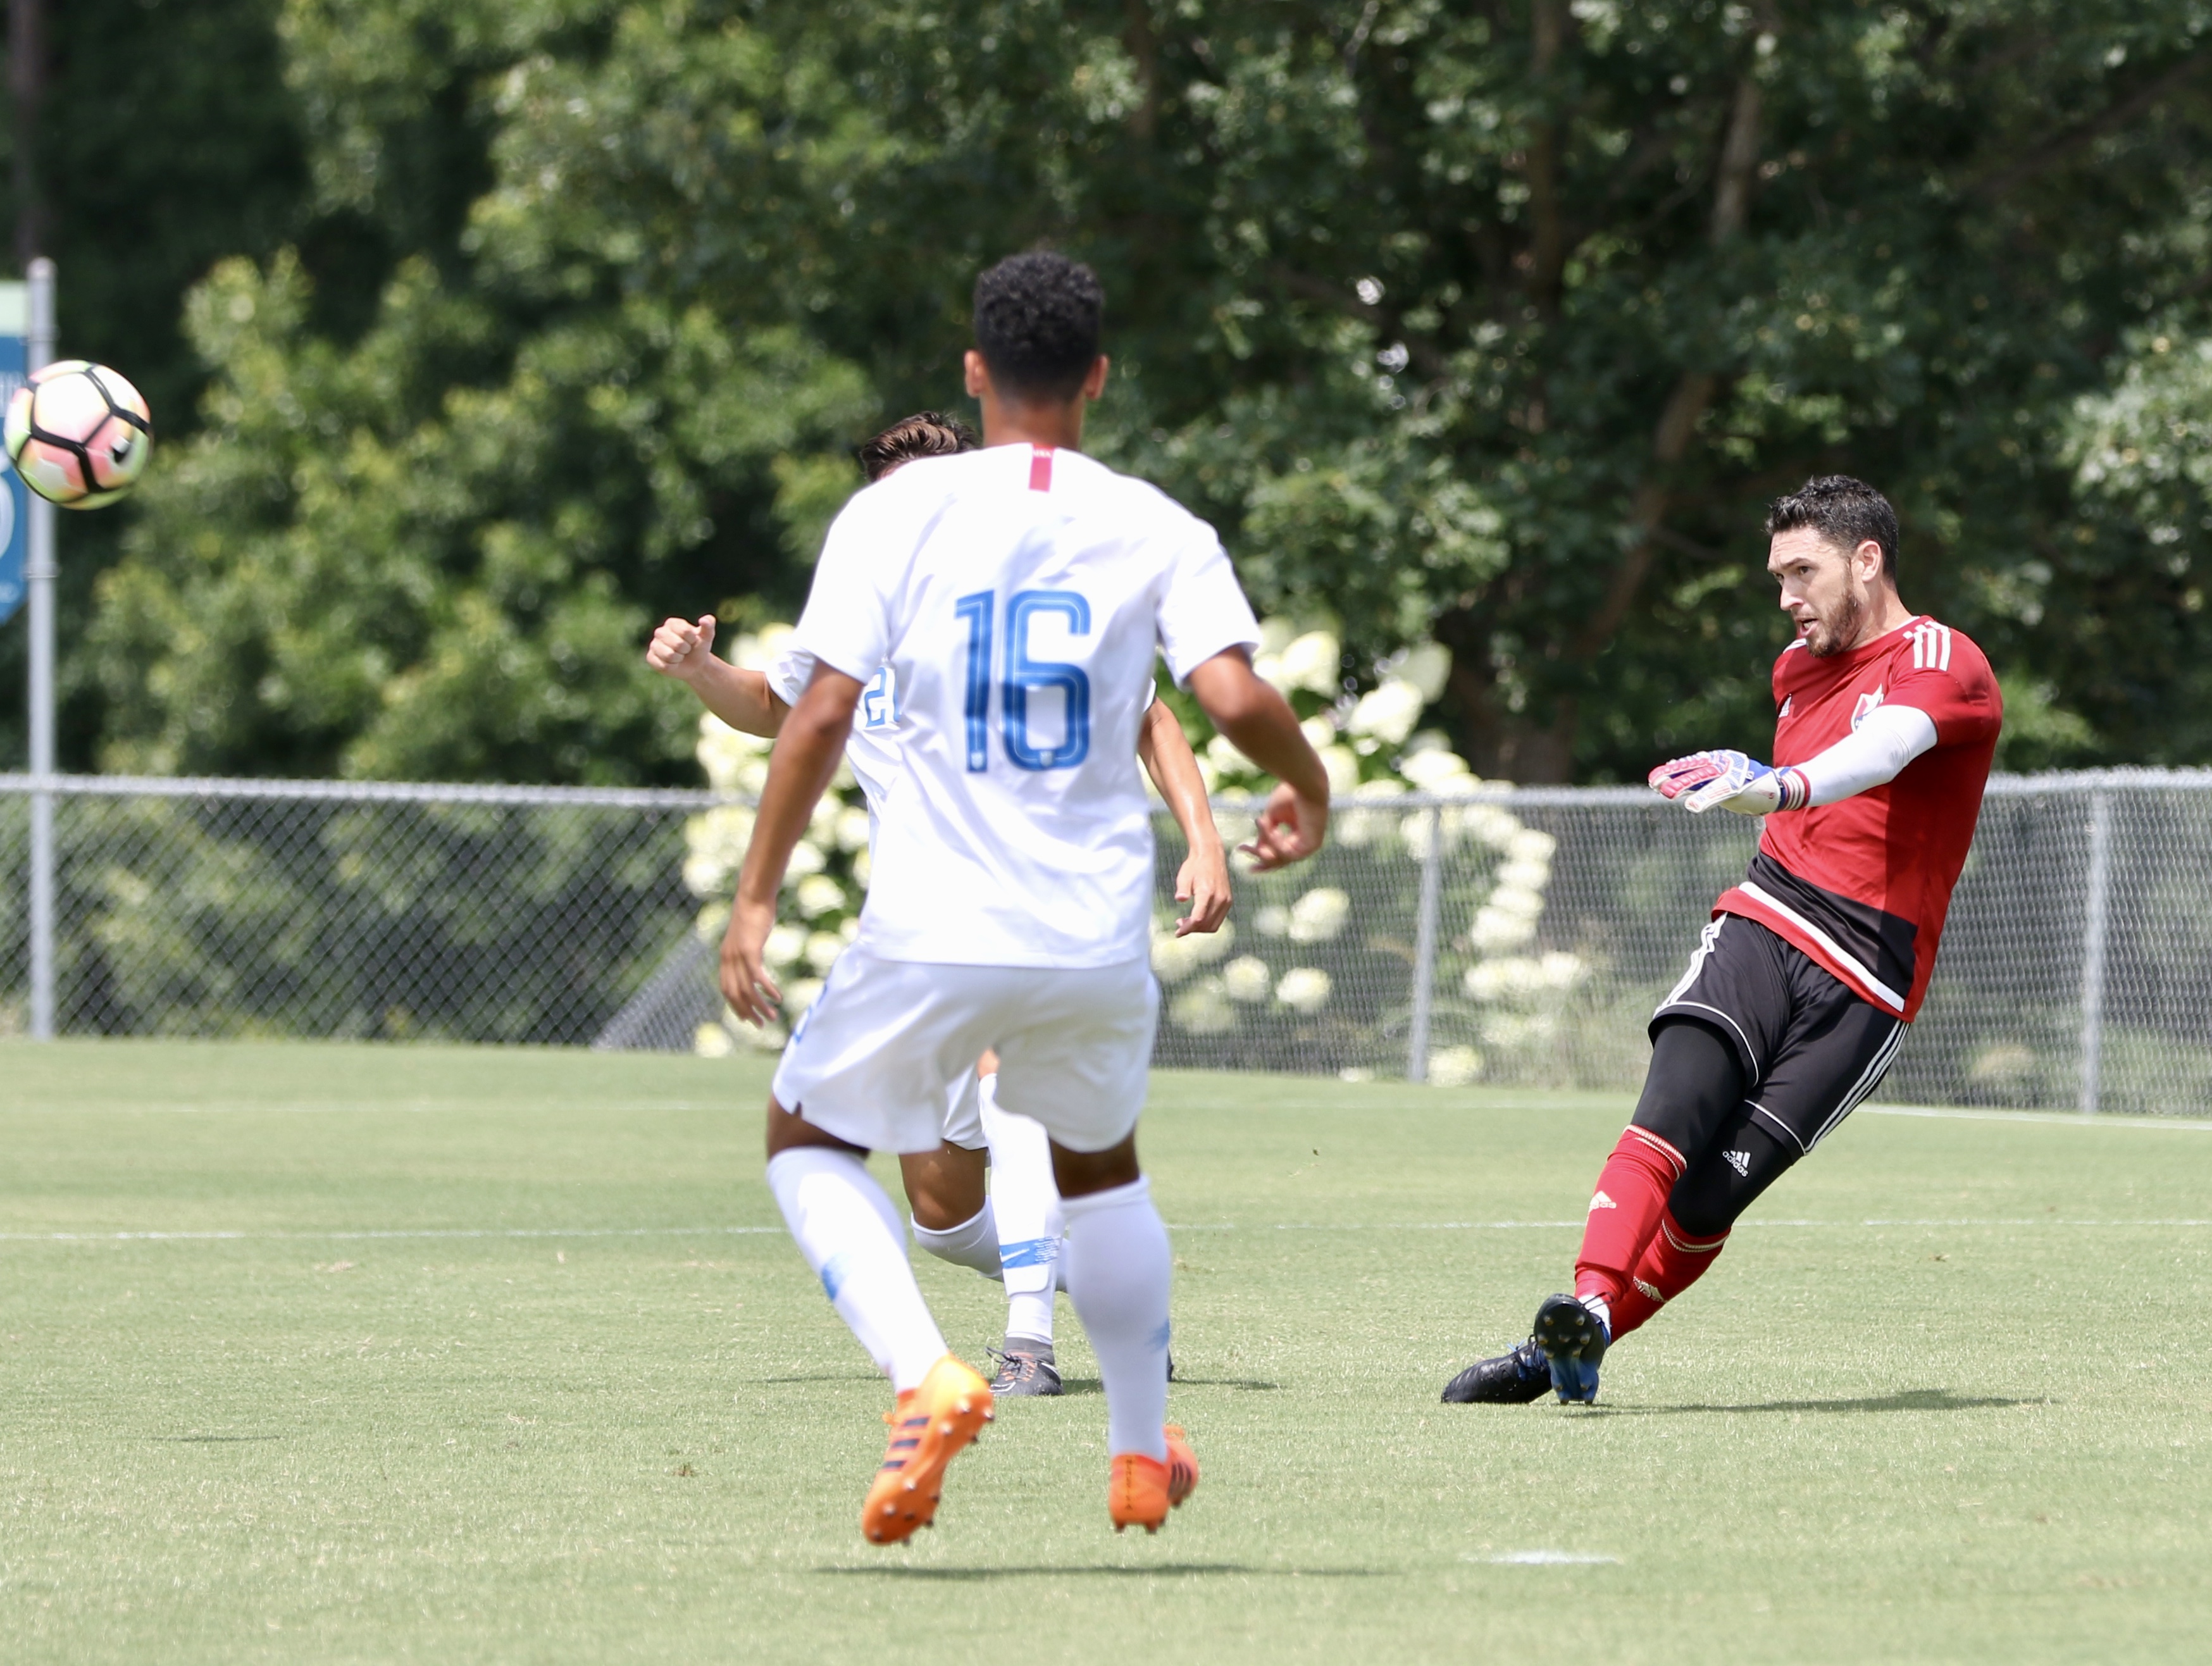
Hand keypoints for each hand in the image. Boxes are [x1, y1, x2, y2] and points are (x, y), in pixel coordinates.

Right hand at [646, 614, 716, 682]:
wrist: (694, 665)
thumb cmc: (699, 648)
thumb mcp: (707, 637)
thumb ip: (709, 626)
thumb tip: (704, 620)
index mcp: (672, 623)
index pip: (685, 631)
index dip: (692, 639)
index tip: (692, 640)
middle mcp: (660, 631)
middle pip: (678, 644)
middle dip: (685, 650)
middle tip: (685, 650)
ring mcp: (654, 645)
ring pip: (670, 655)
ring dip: (679, 659)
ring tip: (679, 656)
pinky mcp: (651, 658)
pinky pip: (664, 665)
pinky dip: (672, 667)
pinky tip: (672, 664)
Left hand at [718, 892, 782, 1024]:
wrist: (752, 897)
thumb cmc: (753, 914)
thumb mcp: (746, 937)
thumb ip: (747, 950)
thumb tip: (752, 958)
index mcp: (725, 958)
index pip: (727, 990)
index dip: (736, 1006)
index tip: (747, 1018)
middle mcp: (728, 959)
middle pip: (735, 994)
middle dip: (748, 1012)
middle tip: (761, 1025)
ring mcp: (737, 956)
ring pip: (747, 990)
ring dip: (760, 1006)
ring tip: (772, 1017)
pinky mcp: (750, 950)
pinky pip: (757, 977)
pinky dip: (767, 989)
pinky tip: (777, 997)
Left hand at [1172, 840, 1232, 935]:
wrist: (1210, 855)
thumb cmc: (1194, 866)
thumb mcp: (1184, 875)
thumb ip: (1182, 888)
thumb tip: (1180, 899)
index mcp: (1207, 892)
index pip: (1198, 918)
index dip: (1187, 928)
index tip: (1177, 932)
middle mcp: (1219, 898)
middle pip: (1205, 925)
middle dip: (1192, 929)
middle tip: (1179, 925)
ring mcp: (1226, 901)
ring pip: (1213, 925)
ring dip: (1200, 928)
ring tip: (1186, 922)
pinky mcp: (1228, 901)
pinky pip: (1218, 920)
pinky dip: (1207, 923)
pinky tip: (1197, 918)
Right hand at [1240, 781, 1327, 870]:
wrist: (1306, 783)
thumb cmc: (1290, 795)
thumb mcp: (1272, 817)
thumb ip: (1266, 834)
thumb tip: (1258, 850)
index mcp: (1297, 834)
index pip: (1277, 851)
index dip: (1258, 852)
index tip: (1240, 849)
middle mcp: (1304, 842)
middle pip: (1279, 860)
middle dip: (1261, 859)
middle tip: (1245, 857)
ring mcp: (1309, 845)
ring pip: (1281, 858)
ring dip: (1268, 843)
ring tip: (1264, 825)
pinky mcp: (1312, 846)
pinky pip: (1288, 853)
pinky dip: (1277, 843)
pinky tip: (1274, 830)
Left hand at [1648, 749, 1806, 815]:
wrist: (1779, 789)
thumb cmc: (1749, 784)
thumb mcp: (1724, 781)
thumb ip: (1705, 779)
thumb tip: (1681, 771)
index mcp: (1719, 762)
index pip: (1692, 765)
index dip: (1674, 771)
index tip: (1654, 778)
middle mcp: (1723, 765)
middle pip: (1694, 770)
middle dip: (1673, 777)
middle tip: (1653, 782)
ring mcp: (1732, 773)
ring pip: (1704, 779)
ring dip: (1684, 786)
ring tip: (1666, 793)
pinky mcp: (1740, 786)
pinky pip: (1719, 792)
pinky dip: (1705, 799)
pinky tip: (1692, 807)